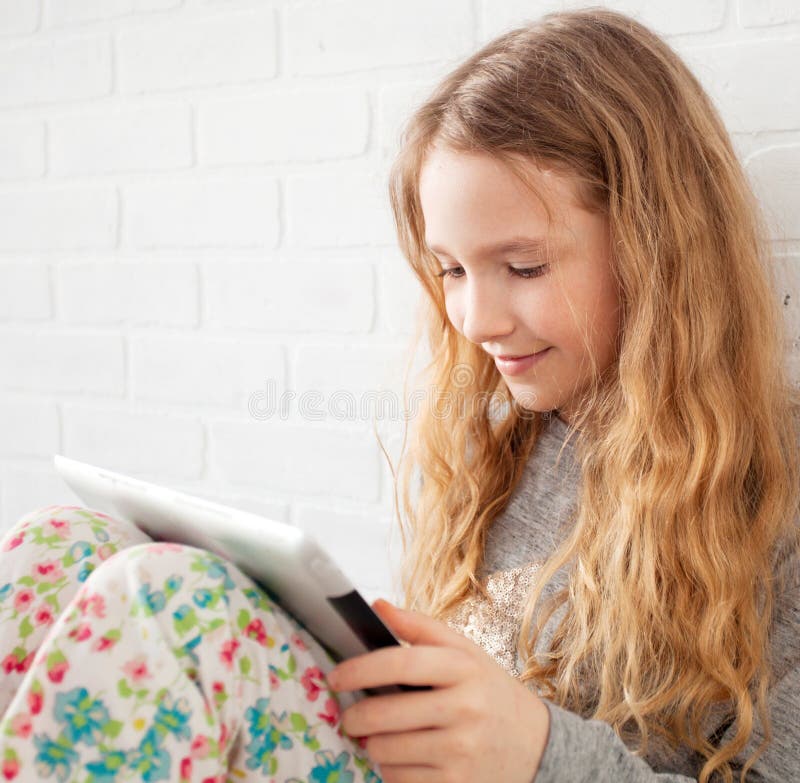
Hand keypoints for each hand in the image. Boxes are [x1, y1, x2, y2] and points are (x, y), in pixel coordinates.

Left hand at [327, 598, 550, 782]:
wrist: (536, 744)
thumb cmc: (489, 691)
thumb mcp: (465, 652)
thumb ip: (419, 627)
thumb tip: (376, 606)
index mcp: (464, 667)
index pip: (401, 662)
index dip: (360, 669)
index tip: (335, 676)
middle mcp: (465, 708)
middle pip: (386, 713)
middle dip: (355, 716)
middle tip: (348, 716)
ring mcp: (462, 750)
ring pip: (387, 750)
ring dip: (372, 744)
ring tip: (380, 736)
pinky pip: (400, 780)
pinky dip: (391, 770)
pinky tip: (403, 758)